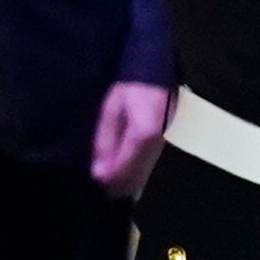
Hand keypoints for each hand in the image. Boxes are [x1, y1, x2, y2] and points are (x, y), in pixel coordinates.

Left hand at [89, 79, 169, 194]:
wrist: (156, 75)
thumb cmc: (131, 87)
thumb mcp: (110, 110)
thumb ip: (105, 142)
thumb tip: (99, 171)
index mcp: (142, 134)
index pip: (123, 168)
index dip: (108, 178)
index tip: (95, 179)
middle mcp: (157, 145)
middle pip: (135, 178)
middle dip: (116, 185)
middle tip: (100, 183)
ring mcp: (163, 146)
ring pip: (143, 176)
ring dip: (126, 183)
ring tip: (109, 182)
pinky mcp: (164, 145)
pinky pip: (148, 168)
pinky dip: (135, 175)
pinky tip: (123, 174)